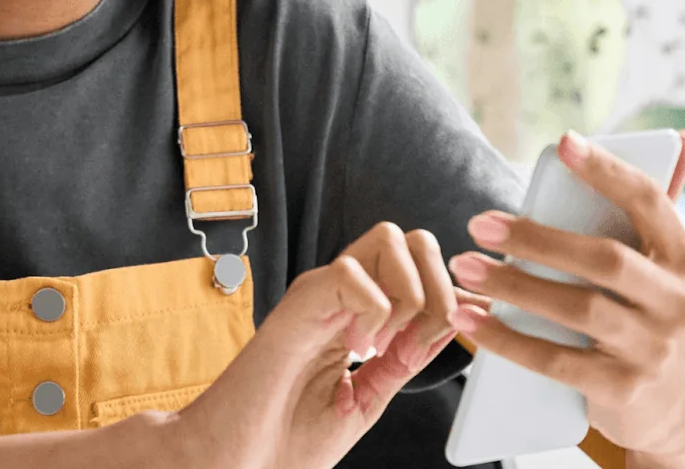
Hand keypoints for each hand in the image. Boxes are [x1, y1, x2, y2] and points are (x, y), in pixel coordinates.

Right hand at [153, 222, 459, 468]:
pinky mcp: (297, 304)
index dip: (452, 297)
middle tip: (420, 338)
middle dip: (439, 285)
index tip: (450, 338)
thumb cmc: (282, 442)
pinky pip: (353, 273)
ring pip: (389, 240)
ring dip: (408, 293)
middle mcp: (341, 296)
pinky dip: (373, 311)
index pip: (420, 266)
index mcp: (358, 314)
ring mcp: (319, 295)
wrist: (232, 464)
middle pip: (412, 239)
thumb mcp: (366, 400)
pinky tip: (356, 349)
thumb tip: (451, 321)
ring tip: (385, 343)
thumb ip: (404, 360)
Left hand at [447, 130, 684, 458]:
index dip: (608, 171)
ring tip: (464, 266)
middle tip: (479, 223)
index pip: (650, 202)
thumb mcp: (661, 265)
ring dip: (513, 285)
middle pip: (604, 259)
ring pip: (578, 309)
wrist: (671, 407)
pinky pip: (556, 362)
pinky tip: (470, 321)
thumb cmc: (647, 315)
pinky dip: (508, 340)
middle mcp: (678, 302)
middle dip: (537, 238)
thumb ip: (657, 205)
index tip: (563, 143)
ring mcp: (652, 349)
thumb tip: (678, 136)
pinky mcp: (622, 390)